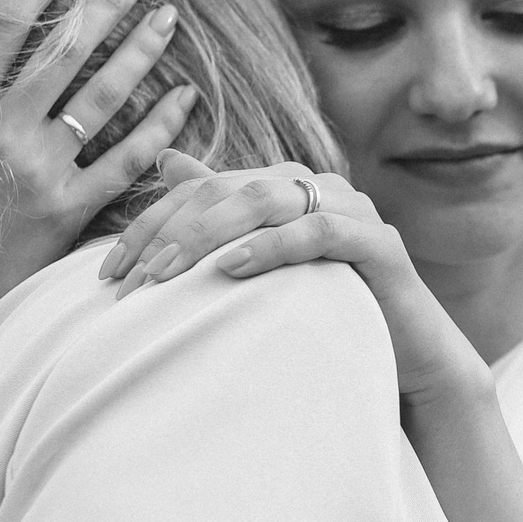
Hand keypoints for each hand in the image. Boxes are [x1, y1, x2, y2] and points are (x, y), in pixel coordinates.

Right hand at [0, 0, 193, 339]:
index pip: (3, 26)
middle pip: (63, 54)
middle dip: (104, 6)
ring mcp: (36, 172)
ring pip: (102, 99)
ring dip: (139, 54)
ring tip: (165, 17)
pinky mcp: (68, 211)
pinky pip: (127, 161)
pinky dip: (161, 126)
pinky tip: (187, 97)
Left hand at [101, 154, 486, 408]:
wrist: (413, 361)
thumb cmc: (333, 317)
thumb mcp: (266, 271)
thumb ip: (222, 217)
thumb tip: (167, 160)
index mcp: (287, 187)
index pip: (204, 187)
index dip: (152, 223)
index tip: (108, 272)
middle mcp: (319, 187)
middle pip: (230, 186)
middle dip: (172, 229)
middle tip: (131, 277)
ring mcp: (353, 211)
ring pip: (269, 198)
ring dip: (210, 233)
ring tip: (168, 273)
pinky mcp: (380, 243)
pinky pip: (319, 231)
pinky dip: (272, 245)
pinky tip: (233, 268)